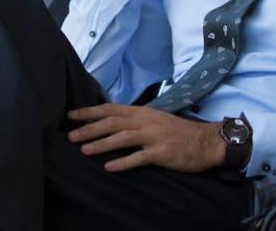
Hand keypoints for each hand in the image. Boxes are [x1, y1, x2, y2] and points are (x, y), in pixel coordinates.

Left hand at [67, 103, 224, 172]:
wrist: (205, 141)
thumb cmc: (178, 132)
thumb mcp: (154, 119)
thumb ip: (134, 120)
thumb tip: (110, 122)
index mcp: (142, 112)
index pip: (110, 108)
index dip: (89, 112)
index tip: (71, 115)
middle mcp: (145, 121)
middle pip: (112, 122)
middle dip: (90, 128)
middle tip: (71, 136)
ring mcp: (153, 136)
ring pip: (122, 138)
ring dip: (102, 144)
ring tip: (84, 150)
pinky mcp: (161, 152)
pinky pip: (139, 157)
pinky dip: (123, 162)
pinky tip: (110, 167)